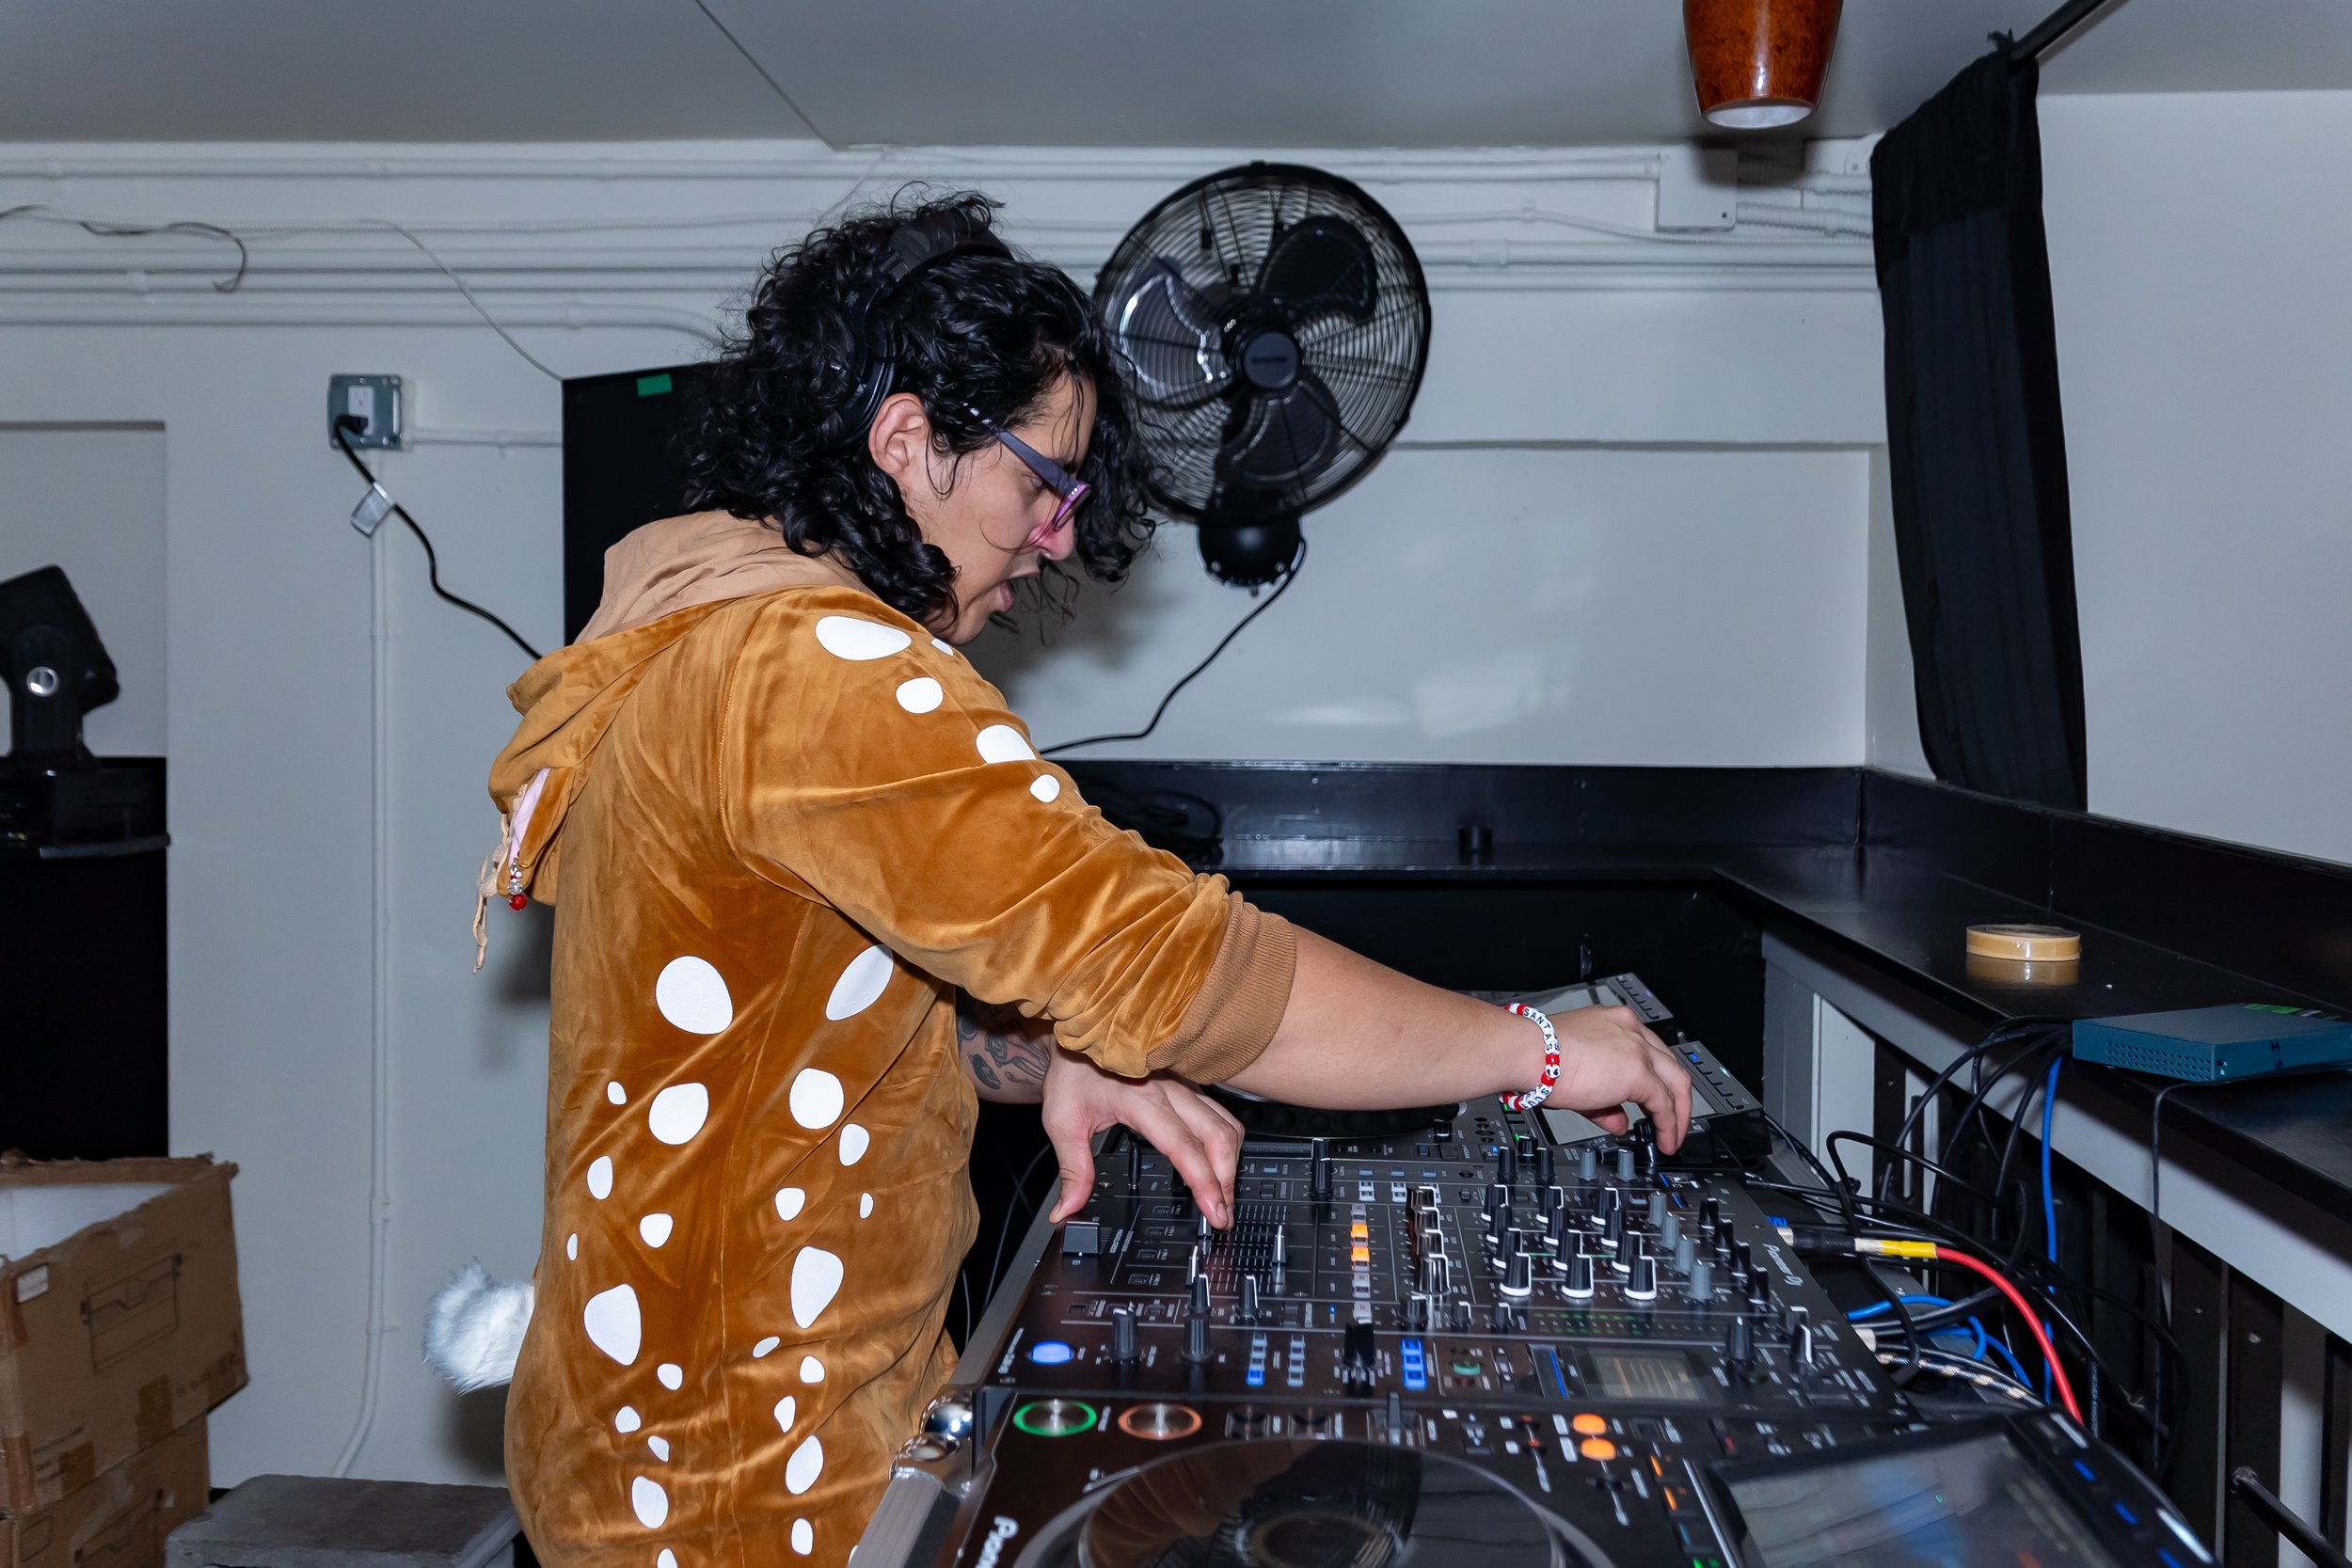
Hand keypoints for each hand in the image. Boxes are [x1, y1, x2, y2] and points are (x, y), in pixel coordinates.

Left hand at [1041, 1050, 1244, 1227]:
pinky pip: (1221, 1115)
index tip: (1214, 1211)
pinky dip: (1226, 1145)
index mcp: (1141, 1100)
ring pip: (1226, 1125)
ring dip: (1230, 1163)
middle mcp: (1171, 1090)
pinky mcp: (1189, 1086)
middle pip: (1218, 1137)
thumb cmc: (1072, 1073)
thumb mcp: (1062, 1122)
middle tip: (1222, 1216)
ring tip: (1222, 1196)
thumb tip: (1067, 1210)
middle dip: (1226, 1181)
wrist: (1081, 1032)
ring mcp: (1185, 1086)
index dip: (1204, 1181)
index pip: (1184, 1146)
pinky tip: (1218, 1165)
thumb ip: (1072, 1169)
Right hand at [1548, 1005, 1693, 1151]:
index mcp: (1615, 1023)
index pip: (1647, 1052)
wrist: (1529, 1052)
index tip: (1652, 1101)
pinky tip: (1664, 1138)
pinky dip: (1668, 1124)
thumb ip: (1605, 1101)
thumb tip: (1618, 1120)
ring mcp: (1637, 1049)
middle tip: (1671, 1121)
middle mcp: (1630, 1030)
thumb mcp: (1578, 1075)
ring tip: (1672, 1136)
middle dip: (1675, 1097)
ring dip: (1678, 1112)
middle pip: (1669, 1065)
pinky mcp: (1638, 1073)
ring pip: (1676, 1081)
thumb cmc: (1537, 1055)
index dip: (1654, 1081)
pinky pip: (1664, 1103)